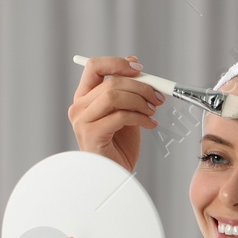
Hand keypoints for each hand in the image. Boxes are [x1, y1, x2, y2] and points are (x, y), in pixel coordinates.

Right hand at [68, 55, 164, 172]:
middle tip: (158, 96)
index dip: (118, 63)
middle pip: (111, 82)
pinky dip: (140, 118)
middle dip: (141, 87)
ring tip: (152, 112)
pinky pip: (120, 116)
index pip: (95, 66)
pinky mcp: (91, 134)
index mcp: (84, 97)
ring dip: (140, 101)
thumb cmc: (118, 147)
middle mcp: (79, 107)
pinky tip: (150, 125)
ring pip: (114, 95)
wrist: (114, 176)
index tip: (140, 69)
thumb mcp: (125, 111)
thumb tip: (134, 61)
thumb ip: (126, 89)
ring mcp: (82, 121)